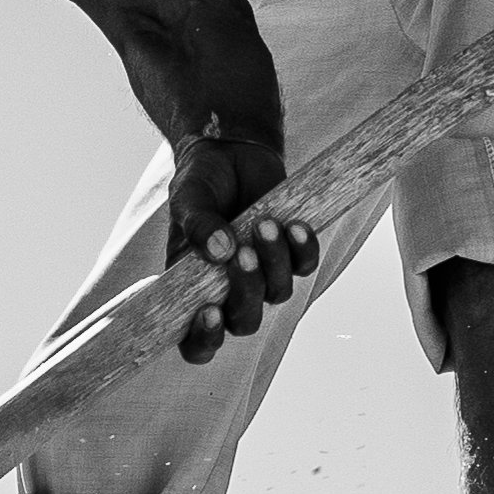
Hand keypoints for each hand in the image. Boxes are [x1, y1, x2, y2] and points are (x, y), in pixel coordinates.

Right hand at [165, 135, 318, 365]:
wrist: (231, 150)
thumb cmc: (200, 181)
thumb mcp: (187, 199)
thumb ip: (196, 225)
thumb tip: (219, 252)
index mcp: (193, 291)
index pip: (196, 342)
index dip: (205, 340)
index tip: (210, 311)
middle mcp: (228, 292)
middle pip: (245, 322)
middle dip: (247, 292)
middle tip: (242, 253)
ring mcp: (263, 276)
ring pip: (278, 294)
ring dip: (274, 262)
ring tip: (265, 222)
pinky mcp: (290, 255)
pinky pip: (305, 267)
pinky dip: (303, 248)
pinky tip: (295, 224)